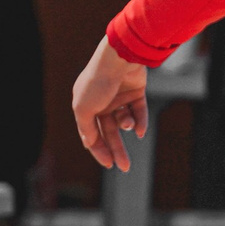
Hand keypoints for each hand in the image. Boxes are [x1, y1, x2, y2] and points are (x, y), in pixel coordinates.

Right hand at [71, 37, 148, 170]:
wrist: (119, 58)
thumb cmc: (98, 82)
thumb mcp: (84, 108)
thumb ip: (86, 128)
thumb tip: (89, 144)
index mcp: (85, 104)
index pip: (91, 133)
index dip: (99, 150)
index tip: (108, 164)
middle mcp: (102, 101)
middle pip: (109, 131)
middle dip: (117, 149)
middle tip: (124, 167)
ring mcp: (119, 96)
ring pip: (124, 121)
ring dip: (126, 125)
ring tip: (127, 124)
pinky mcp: (136, 91)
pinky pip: (139, 111)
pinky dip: (140, 121)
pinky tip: (139, 130)